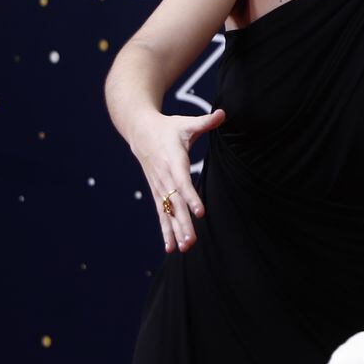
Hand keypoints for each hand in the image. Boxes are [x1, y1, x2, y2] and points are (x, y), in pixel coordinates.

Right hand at [129, 109, 225, 252]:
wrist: (139, 130)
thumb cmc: (168, 127)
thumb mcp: (186, 123)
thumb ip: (205, 122)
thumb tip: (223, 114)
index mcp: (173, 160)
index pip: (183, 182)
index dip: (191, 197)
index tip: (200, 212)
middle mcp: (164, 177)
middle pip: (174, 204)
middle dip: (183, 224)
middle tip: (192, 242)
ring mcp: (158, 187)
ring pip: (167, 213)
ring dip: (175, 232)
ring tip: (185, 249)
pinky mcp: (156, 192)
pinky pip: (161, 214)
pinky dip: (166, 231)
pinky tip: (171, 248)